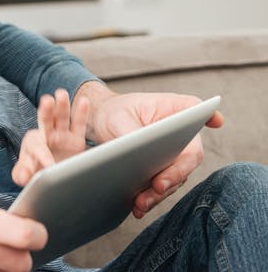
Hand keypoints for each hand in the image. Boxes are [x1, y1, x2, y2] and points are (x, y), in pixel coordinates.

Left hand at [11, 89, 88, 186]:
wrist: (52, 177)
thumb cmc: (36, 173)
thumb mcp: (26, 175)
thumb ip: (21, 174)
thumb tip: (23, 176)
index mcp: (32, 143)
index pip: (36, 145)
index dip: (43, 155)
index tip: (50, 166)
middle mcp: (47, 135)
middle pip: (45, 121)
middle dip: (46, 111)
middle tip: (46, 100)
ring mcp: (62, 135)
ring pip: (62, 118)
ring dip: (62, 106)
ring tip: (61, 94)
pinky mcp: (76, 139)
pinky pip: (79, 124)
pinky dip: (81, 113)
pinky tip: (84, 101)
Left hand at [75, 82, 224, 217]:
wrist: (102, 124)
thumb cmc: (115, 113)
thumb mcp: (118, 118)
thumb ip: (133, 133)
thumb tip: (140, 154)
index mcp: (173, 110)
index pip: (196, 109)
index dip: (209, 115)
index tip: (216, 120)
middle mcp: (181, 134)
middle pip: (189, 154)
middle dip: (176, 173)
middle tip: (159, 185)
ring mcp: (175, 155)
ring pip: (177, 177)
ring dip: (161, 193)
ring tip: (142, 202)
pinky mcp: (163, 172)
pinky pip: (163, 188)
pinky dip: (151, 199)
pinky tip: (139, 207)